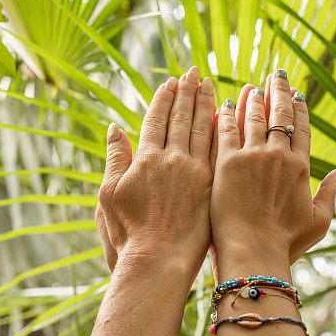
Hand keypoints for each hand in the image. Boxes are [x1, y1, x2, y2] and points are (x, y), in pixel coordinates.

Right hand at [96, 66, 215, 274]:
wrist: (157, 263)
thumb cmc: (127, 237)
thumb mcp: (109, 196)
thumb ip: (115, 160)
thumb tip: (115, 129)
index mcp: (145, 160)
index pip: (156, 120)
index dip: (164, 99)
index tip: (171, 82)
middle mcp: (172, 161)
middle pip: (182, 118)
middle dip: (188, 92)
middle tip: (194, 72)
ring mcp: (195, 173)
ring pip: (203, 129)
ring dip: (206, 104)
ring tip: (210, 85)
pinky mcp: (212, 187)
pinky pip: (219, 151)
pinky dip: (222, 130)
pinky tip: (227, 117)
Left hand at [210, 71, 335, 277]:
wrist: (254, 252)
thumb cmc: (285, 242)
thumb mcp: (319, 220)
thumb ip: (331, 193)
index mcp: (301, 168)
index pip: (302, 129)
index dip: (299, 109)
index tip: (297, 94)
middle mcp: (278, 156)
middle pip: (279, 115)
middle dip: (278, 92)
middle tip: (275, 76)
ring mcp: (252, 157)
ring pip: (253, 118)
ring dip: (252, 99)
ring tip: (251, 87)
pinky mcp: (226, 163)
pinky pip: (226, 131)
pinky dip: (225, 116)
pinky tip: (222, 105)